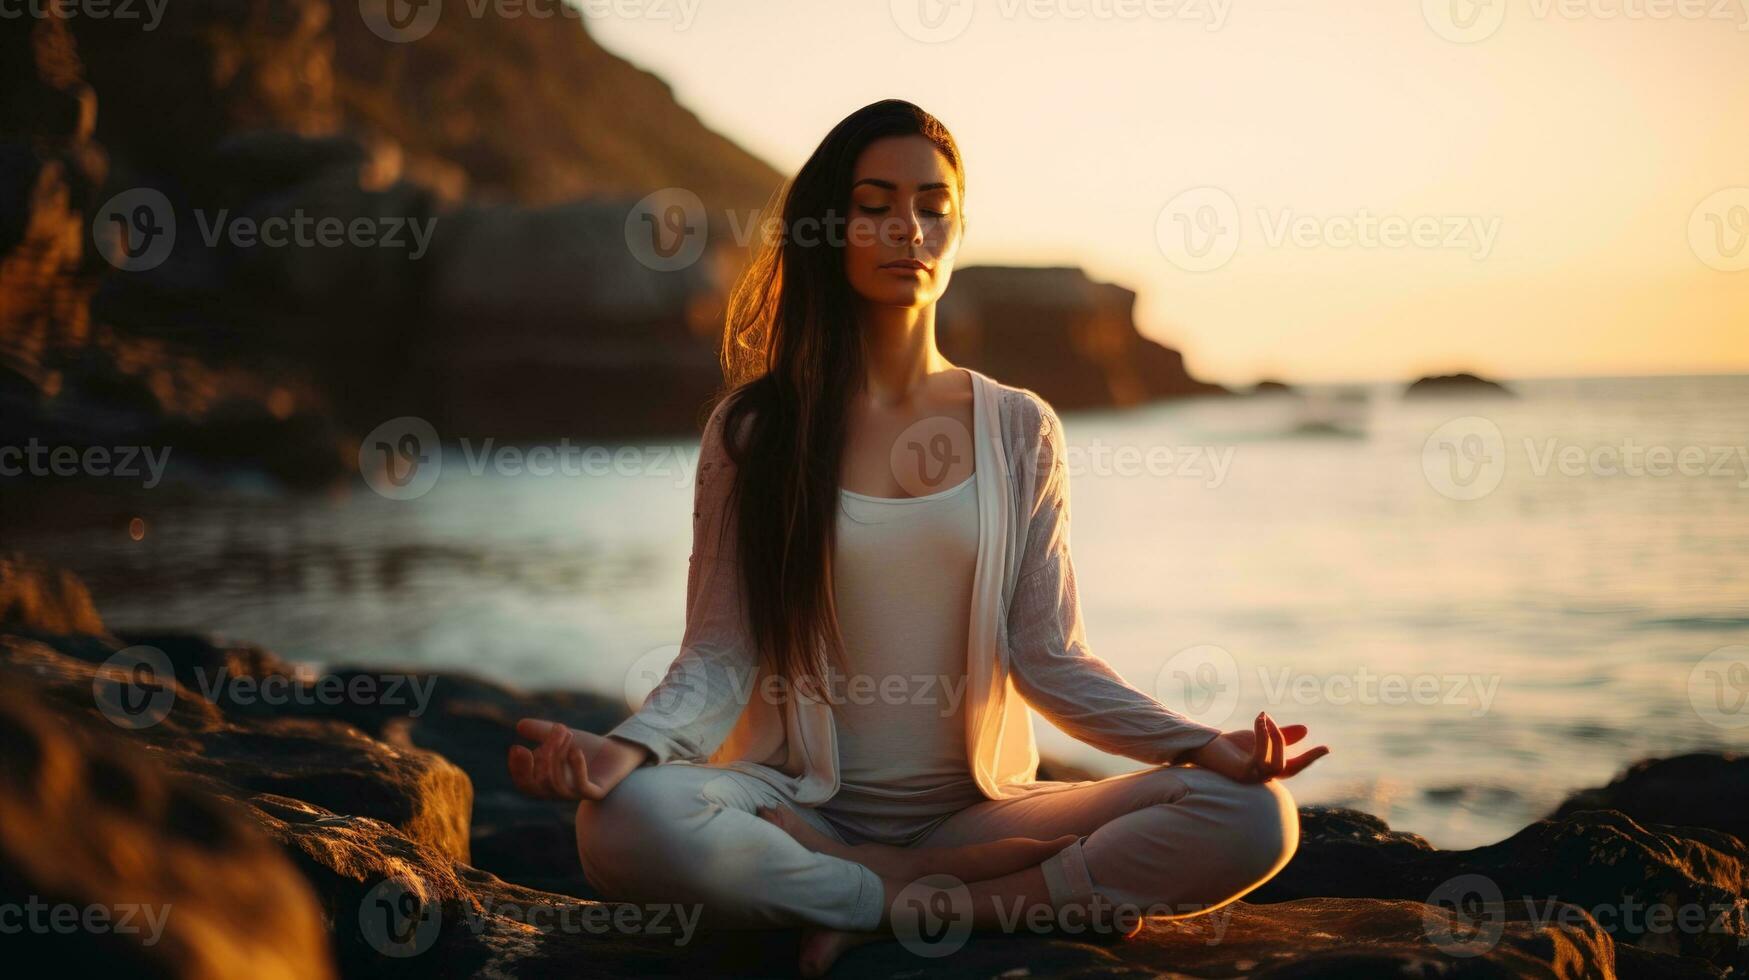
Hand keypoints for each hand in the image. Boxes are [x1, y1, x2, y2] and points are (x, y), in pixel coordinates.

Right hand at [507, 718, 611, 800]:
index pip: (525, 784)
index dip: (518, 770)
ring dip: (558, 756)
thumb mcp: (560, 736)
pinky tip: (575, 749)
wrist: (619, 752)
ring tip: (566, 733)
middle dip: (540, 759)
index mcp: (547, 783)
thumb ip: (540, 731)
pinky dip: (576, 767)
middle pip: (539, 785)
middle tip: (552, 733)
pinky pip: (582, 786)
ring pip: (558, 784)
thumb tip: (520, 725)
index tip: (516, 748)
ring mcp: (577, 795)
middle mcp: (559, 793)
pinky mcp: (596, 793)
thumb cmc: (586, 746)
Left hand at [1181, 711, 1328, 782]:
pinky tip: (1259, 720)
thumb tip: (1305, 730)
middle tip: (1285, 722)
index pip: (1293, 766)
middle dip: (1291, 747)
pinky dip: (1263, 737)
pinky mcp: (1242, 774)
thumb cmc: (1229, 745)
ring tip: (1264, 717)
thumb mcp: (1259, 736)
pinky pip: (1260, 758)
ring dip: (1274, 737)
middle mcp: (1262, 777)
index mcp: (1268, 769)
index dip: (1310, 758)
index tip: (1327, 748)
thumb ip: (1280, 735)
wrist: (1203, 746)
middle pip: (1287, 768)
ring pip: (1276, 765)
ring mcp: (1252, 778)